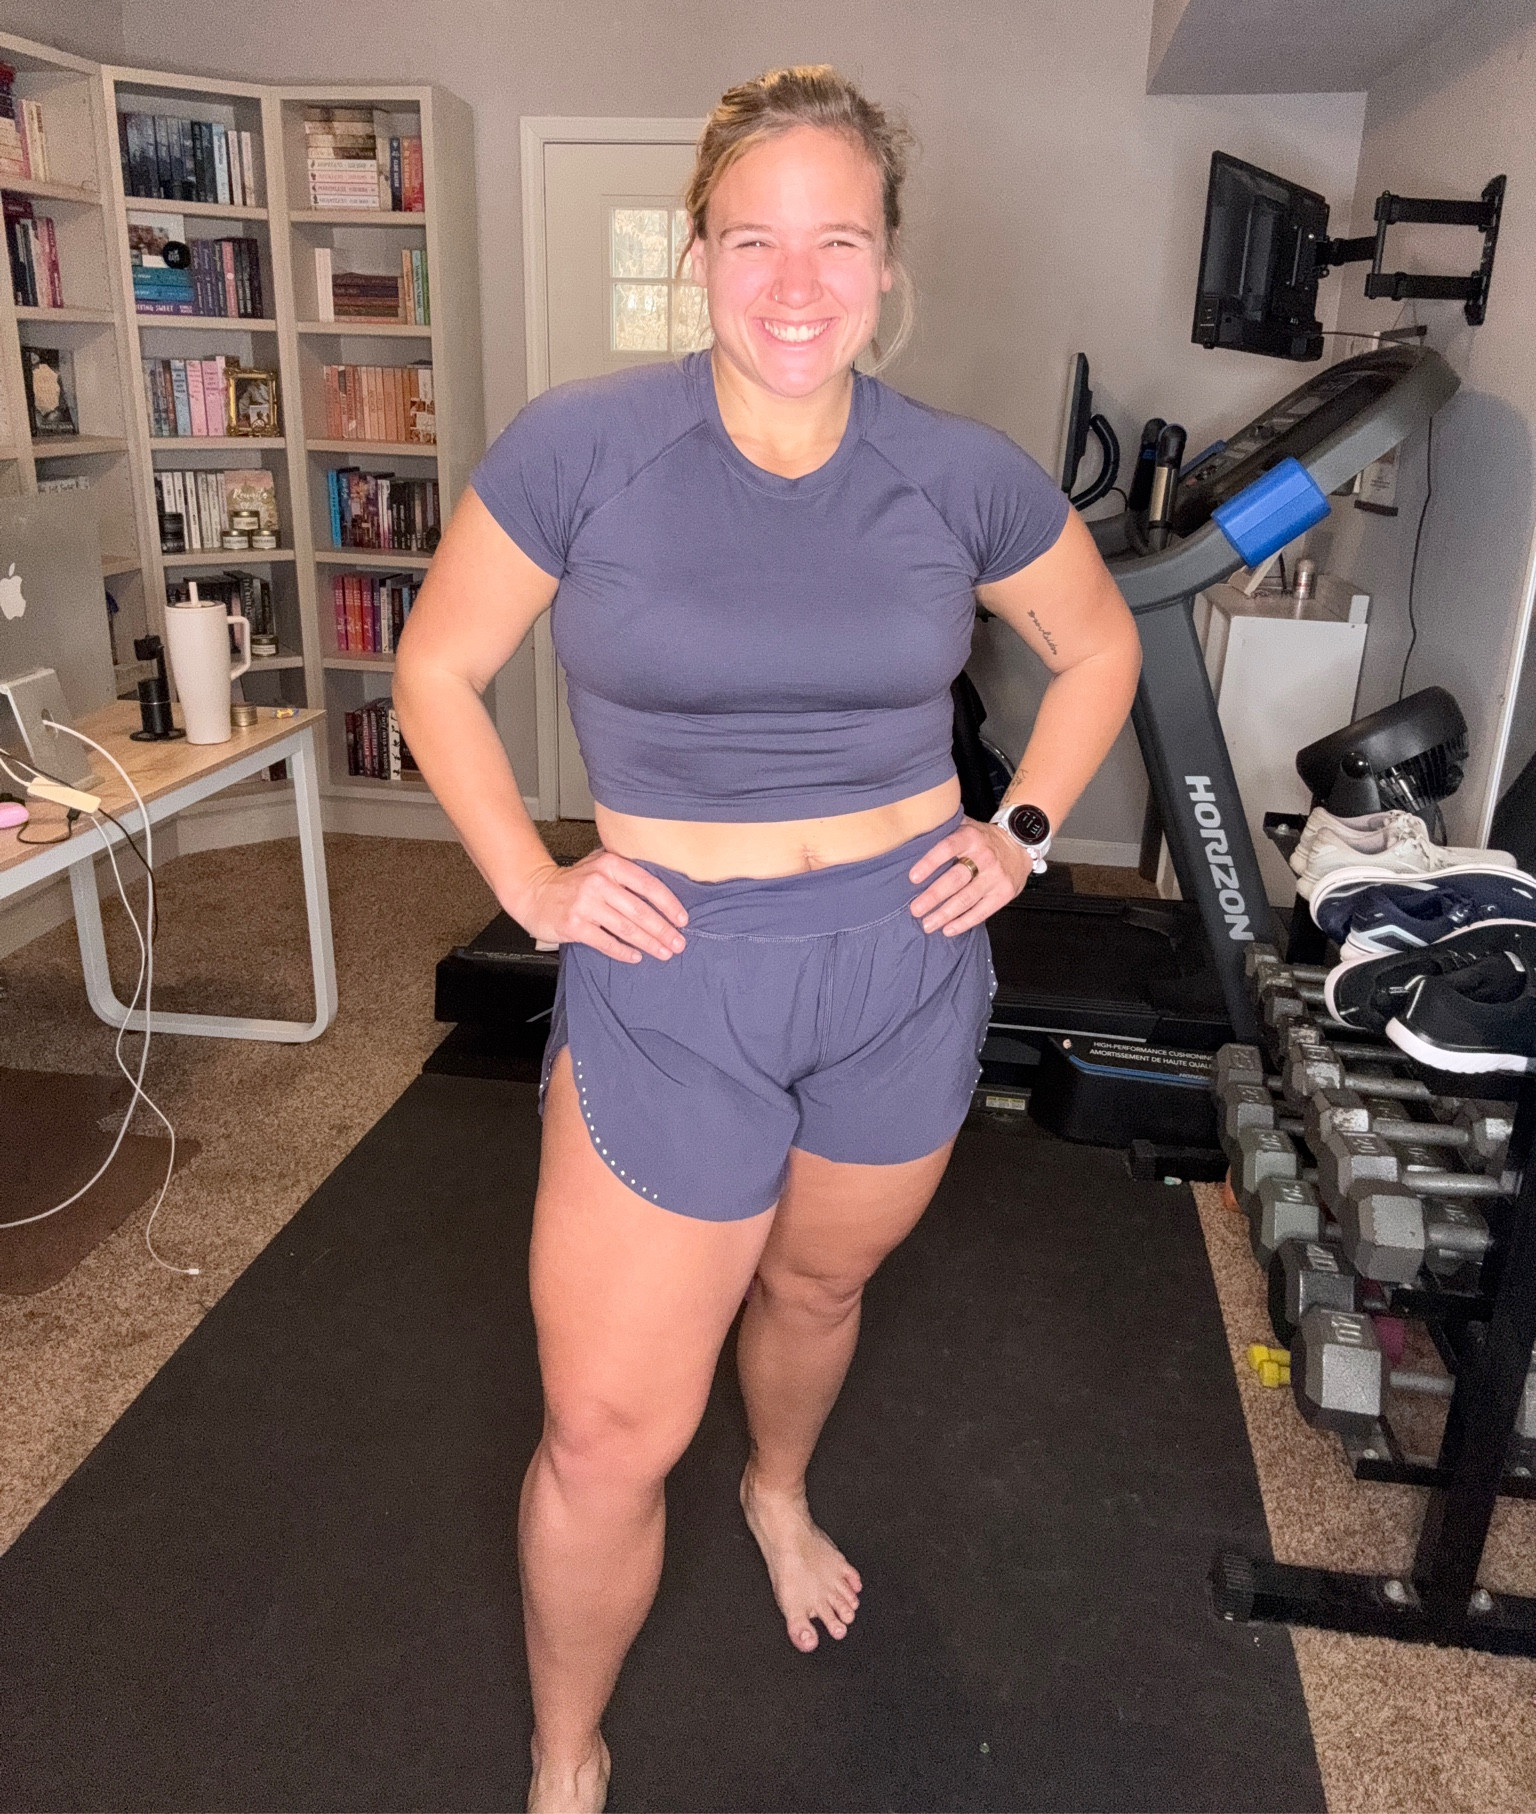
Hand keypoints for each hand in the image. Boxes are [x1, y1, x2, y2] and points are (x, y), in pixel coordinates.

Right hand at [509, 850, 688, 962]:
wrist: (534, 892)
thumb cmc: (572, 881)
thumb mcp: (598, 865)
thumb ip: (625, 873)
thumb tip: (662, 893)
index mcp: (610, 865)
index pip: (648, 885)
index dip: (669, 904)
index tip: (682, 919)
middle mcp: (598, 882)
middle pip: (640, 911)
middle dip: (663, 930)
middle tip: (678, 943)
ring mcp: (585, 904)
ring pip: (626, 928)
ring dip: (649, 943)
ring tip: (663, 952)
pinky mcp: (574, 925)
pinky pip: (605, 942)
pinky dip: (623, 951)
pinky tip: (635, 956)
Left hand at [908, 818, 1032, 936]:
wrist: (1020, 845)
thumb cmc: (983, 839)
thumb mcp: (965, 826)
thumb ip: (943, 831)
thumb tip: (910, 839)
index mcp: (970, 837)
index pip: (947, 848)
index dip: (930, 863)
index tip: (913, 878)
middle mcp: (984, 856)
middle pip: (956, 879)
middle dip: (933, 896)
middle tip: (915, 909)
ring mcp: (995, 876)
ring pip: (967, 898)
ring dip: (945, 914)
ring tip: (927, 924)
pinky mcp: (1003, 893)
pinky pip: (982, 911)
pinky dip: (964, 922)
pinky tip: (948, 929)